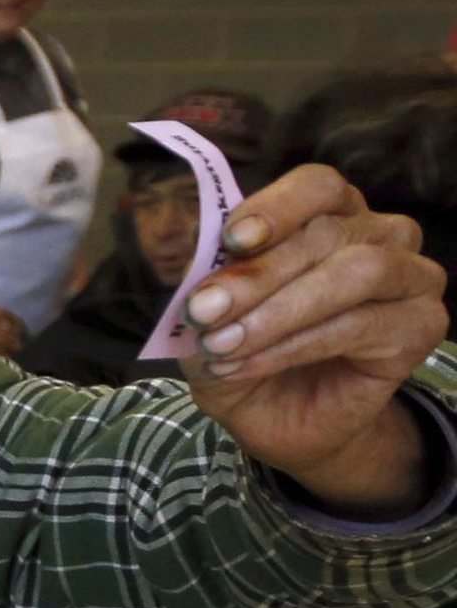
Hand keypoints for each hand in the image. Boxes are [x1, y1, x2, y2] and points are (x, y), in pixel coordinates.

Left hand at [180, 165, 448, 509]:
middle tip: (201, 312)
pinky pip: (361, 325)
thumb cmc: (242, 352)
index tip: (231, 240)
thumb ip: (202, 277)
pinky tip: (245, 365)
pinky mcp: (421, 325)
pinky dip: (293, 346)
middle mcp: (378, 234)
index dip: (276, 207)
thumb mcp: (206, 314)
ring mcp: (409, 276)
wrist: (273, 420)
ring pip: (356, 272)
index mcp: (330, 213)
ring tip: (220, 346)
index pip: (317, 186)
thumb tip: (186, 246)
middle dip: (256, 276)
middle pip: (328, 233)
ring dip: (278, 312)